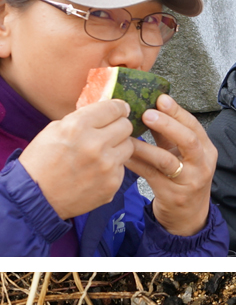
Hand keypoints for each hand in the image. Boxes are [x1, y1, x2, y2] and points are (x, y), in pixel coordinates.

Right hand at [18, 99, 134, 219]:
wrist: (36, 196)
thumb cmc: (41, 161)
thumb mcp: (55, 130)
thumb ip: (82, 119)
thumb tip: (106, 112)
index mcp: (78, 126)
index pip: (114, 108)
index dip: (118, 108)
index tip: (120, 110)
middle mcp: (96, 144)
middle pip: (126, 126)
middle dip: (119, 127)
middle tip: (110, 132)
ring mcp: (107, 165)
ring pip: (129, 146)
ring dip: (118, 147)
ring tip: (101, 153)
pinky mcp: (113, 183)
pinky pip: (122, 167)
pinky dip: (113, 167)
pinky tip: (96, 171)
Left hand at [126, 94, 216, 235]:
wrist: (189, 214)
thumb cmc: (183, 178)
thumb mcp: (182, 155)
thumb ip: (169, 135)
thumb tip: (148, 106)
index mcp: (206, 150)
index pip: (194, 126)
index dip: (177, 111)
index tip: (160, 98)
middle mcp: (202, 164)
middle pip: (189, 141)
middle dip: (168, 125)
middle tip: (147, 113)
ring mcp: (189, 181)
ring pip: (168, 160)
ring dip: (146, 147)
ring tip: (128, 136)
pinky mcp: (173, 194)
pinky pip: (151, 175)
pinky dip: (136, 163)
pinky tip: (123, 155)